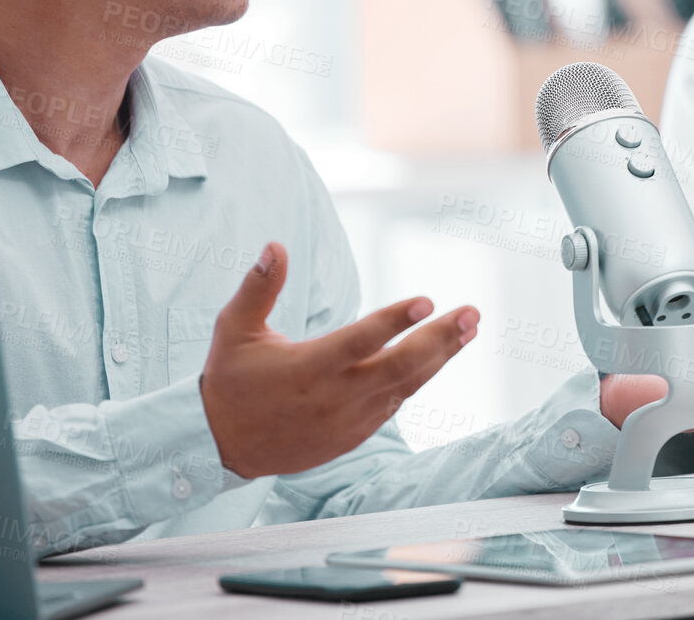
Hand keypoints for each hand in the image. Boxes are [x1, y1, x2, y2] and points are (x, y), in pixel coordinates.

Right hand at [200, 241, 478, 477]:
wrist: (222, 447)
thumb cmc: (230, 381)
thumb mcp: (234, 329)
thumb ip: (259, 287)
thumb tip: (277, 245)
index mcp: (306, 369)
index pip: (359, 341)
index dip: (393, 321)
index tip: (426, 299)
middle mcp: (333, 398)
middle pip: (398, 367)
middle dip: (439, 339)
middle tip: (471, 313)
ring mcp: (348, 420)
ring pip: (405, 386)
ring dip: (440, 357)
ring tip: (469, 329)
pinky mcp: (353, 435)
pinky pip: (394, 403)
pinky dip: (418, 379)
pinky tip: (439, 356)